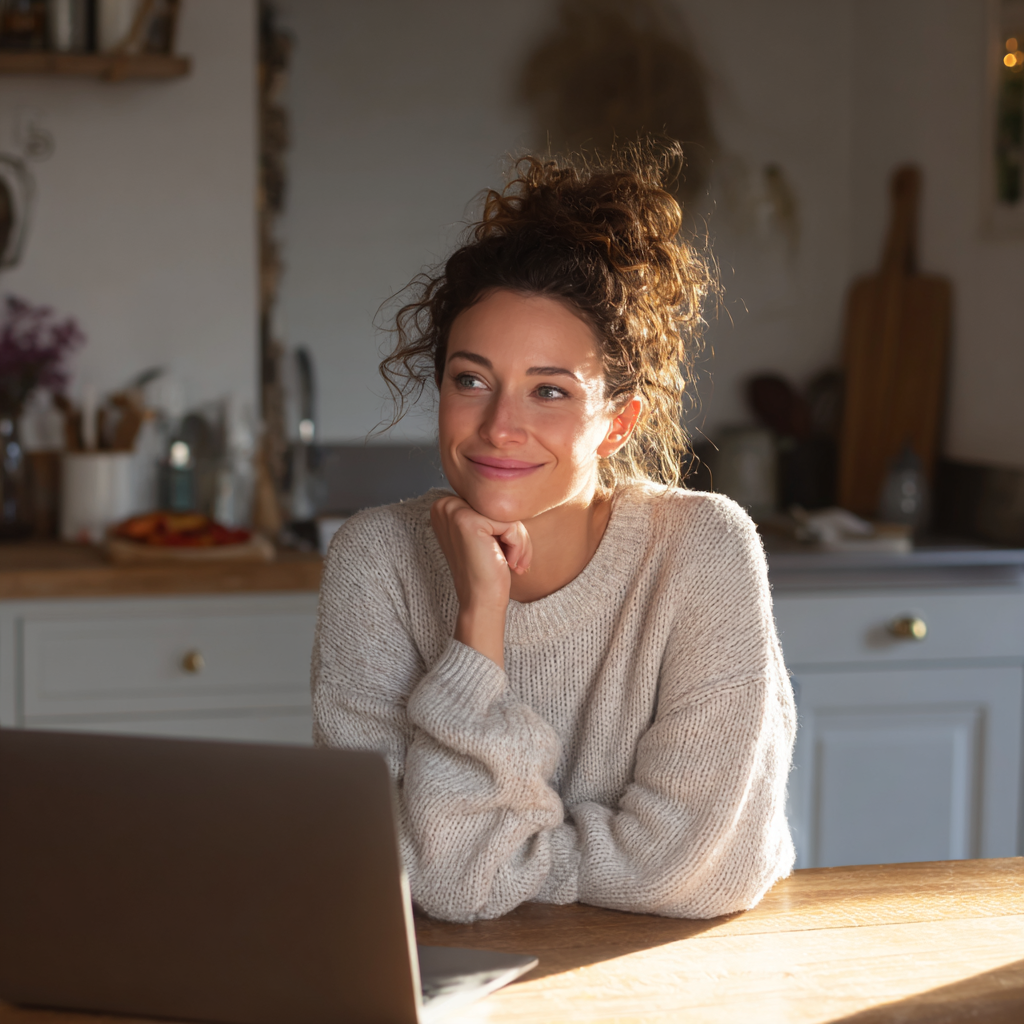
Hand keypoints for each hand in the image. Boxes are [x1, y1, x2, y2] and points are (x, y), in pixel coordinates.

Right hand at [430, 495, 531, 666]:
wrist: (480, 601)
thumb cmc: (487, 570)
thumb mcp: (486, 533)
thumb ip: (489, 510)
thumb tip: (514, 490)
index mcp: (445, 505)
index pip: (492, 501)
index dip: (505, 526)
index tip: (502, 552)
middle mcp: (444, 504)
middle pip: (500, 503)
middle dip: (514, 532)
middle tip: (511, 559)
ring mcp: (454, 511)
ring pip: (508, 512)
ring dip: (519, 541)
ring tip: (510, 562)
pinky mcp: (469, 522)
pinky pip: (511, 523)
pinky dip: (519, 545)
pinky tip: (508, 563)